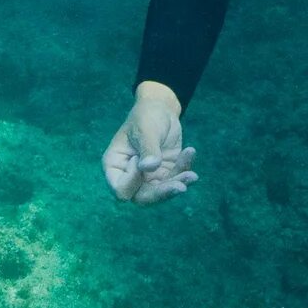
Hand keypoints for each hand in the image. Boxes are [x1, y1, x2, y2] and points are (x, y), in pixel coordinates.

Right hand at [101, 83, 196, 205]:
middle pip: (143, 198)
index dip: (132, 181)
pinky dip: (184, 170)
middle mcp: (129, 176)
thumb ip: (147, 148)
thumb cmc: (146, 116)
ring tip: (192, 175)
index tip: (138, 160)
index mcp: (114, 166)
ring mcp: (147, 178)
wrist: (160, 109)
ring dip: (178, 184)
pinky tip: (190, 152)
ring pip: (162, 193)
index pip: (121, 189)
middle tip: (181, 187)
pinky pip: (175, 179)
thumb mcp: (145, 129)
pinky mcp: (164, 175)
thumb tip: (148, 168)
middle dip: (162, 193)